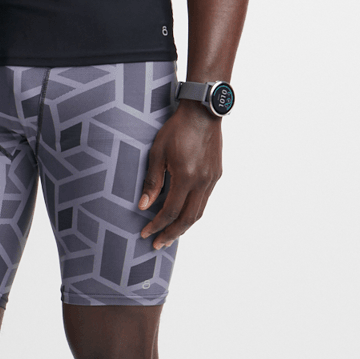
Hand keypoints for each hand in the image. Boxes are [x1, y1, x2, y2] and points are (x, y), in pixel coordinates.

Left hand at [138, 101, 222, 248]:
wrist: (202, 113)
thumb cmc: (176, 129)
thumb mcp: (157, 152)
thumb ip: (152, 181)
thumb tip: (144, 206)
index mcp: (186, 176)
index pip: (170, 211)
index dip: (157, 225)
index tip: (145, 233)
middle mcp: (202, 182)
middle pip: (187, 219)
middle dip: (171, 234)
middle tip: (157, 245)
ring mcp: (212, 179)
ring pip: (198, 212)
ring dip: (183, 227)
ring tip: (169, 236)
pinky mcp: (216, 175)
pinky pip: (204, 201)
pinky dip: (192, 213)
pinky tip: (182, 215)